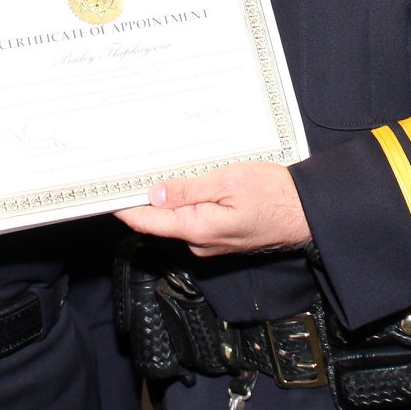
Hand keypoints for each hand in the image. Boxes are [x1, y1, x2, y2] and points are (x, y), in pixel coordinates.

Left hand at [115, 162, 310, 254]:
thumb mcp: (228, 182)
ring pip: (180, 218)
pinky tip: (192, 182)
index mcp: (197, 228)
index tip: (104, 193)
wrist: (306, 212)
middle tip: (132, 167)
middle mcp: (200, 241)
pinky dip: (189, 202)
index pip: (148, 221)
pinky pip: (196, 219)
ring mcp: (211, 242)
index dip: (124, 206)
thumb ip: (189, 190)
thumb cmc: (273, 195)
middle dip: (147, 195)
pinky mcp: (222, 236)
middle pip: (161, 219)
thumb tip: (154, 194)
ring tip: (161, 169)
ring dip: (170, 197)